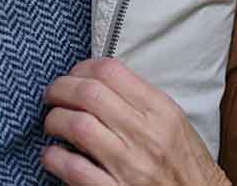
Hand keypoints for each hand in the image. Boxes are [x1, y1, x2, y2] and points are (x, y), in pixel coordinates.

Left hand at [41, 58, 229, 185]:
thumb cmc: (184, 162)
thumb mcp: (173, 121)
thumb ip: (140, 100)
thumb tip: (98, 82)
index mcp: (160, 110)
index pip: (111, 71)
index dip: (82, 68)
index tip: (73, 76)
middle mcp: (145, 133)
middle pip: (89, 93)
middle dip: (60, 89)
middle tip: (52, 95)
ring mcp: (129, 164)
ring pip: (77, 126)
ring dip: (54, 120)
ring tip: (52, 123)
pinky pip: (74, 169)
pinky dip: (54, 158)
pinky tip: (52, 155)